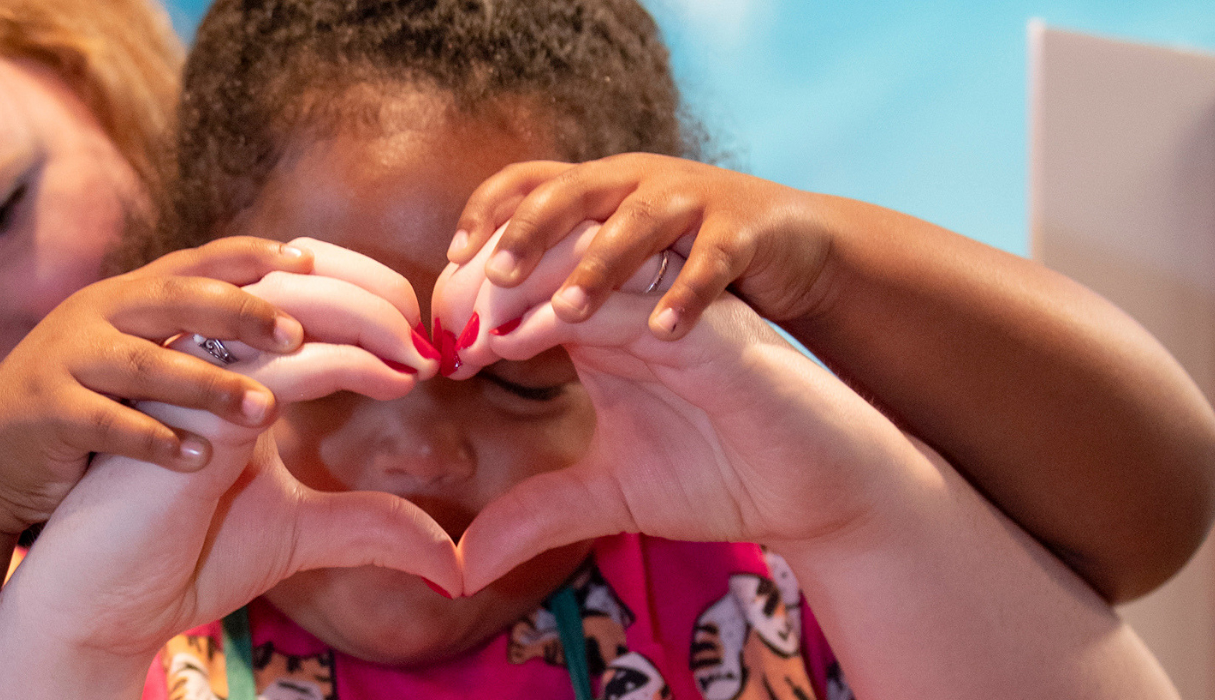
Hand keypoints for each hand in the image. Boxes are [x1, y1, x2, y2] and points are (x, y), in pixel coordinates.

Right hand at [0, 236, 314, 533]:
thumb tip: (285, 324)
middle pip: (175, 299)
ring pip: (147, 364)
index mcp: (124, 298)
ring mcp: (65, 362)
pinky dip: (157, 440)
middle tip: (300, 336)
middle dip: (241, 314)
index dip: (250, 257)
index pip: (195, 263)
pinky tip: (202, 459)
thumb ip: (188, 339)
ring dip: (211, 386)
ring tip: (269, 411)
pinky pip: (109, 424)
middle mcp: (94, 317)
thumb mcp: (131, 360)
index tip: (309, 260)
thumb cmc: (81, 411)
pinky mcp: (46, 414)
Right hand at [0, 245, 453, 694]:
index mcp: (189, 320)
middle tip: (394, 343)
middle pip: (224, 286)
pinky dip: (153, 435)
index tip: (410, 318)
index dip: (341, 278)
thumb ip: (354, 516)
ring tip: (284, 395)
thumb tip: (448, 558)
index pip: (267, 268)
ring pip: (154, 342)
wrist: (56, 556)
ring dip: (221, 364)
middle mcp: (139, 325)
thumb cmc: (176, 520)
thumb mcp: (279, 516)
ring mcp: (92, 369)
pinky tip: (201, 462)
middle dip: (315, 308)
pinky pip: (106, 418)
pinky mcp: (56, 420)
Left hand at [435, 231, 923, 592]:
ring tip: (515, 329)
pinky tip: (604, 333)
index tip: (443, 353)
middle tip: (463, 330)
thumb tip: (462, 565)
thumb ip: (536, 513)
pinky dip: (636, 303)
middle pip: (554, 244)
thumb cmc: (718, 477)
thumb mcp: (608, 495)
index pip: (523, 279)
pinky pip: (676, 286)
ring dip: (558, 275)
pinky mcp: (726, 323)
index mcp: (599, 324)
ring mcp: (680, 303)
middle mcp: (634, 299)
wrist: (816, 489)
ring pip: (608, 249)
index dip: (474, 300)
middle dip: (498, 274)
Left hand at [450, 154, 836, 338]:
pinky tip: (663, 331)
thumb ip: (555, 296)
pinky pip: (713, 260)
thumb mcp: (616, 280)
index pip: (526, 182)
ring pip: (638, 221)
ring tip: (566, 313)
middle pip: (572, 191)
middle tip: (497, 279)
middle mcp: (635, 184)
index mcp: (595, 190)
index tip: (452, 258)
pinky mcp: (744, 231)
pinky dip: (688, 292)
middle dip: (530, 232)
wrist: (790, 246)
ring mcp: (692, 201)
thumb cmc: (684, 281)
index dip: (487, 211)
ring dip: (600, 264)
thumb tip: (485, 396)